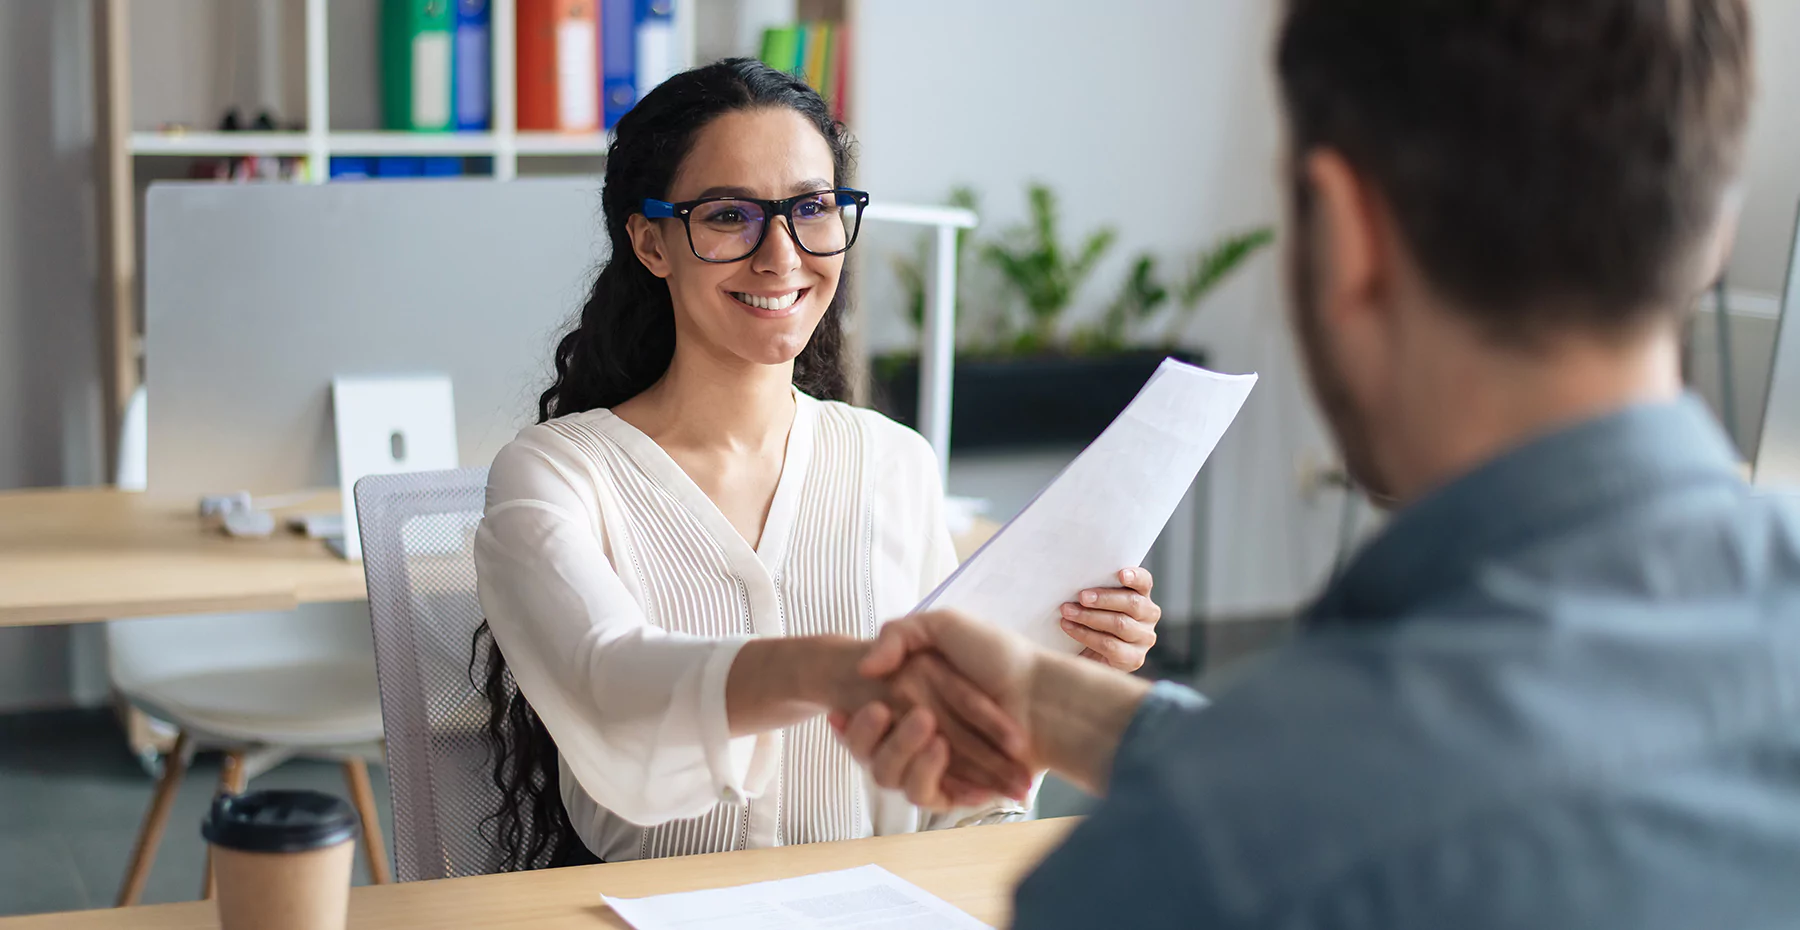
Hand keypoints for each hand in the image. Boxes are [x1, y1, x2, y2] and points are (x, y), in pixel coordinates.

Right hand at [831, 611, 1044, 810]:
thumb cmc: (997, 655)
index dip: (850, 723)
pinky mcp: (959, 786)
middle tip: (883, 711)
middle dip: (870, 736)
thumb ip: (897, 634)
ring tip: (929, 733)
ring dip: (902, 754)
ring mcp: (938, 763)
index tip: (839, 710)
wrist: (1041, 690)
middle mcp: (920, 734)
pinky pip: (930, 795)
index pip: (867, 722)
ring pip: (895, 777)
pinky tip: (940, 751)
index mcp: (912, 700)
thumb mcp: (942, 625)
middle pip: (873, 753)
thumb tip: (864, 668)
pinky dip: (929, 776)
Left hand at [1060, 567, 1159, 670]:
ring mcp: (1144, 638)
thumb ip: (1095, 591)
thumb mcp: (1095, 604)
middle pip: (1132, 603)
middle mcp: (1149, 616)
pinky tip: (1070, 628)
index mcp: (1142, 596)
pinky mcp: (1134, 659)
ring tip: (1068, 612)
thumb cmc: (1091, 623)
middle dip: (1104, 598)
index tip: (1120, 574)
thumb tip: (1075, 579)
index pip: (1144, 582)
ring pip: (1120, 624)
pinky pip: (1110, 645)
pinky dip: (1086, 635)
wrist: (1089, 659)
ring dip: (1089, 617)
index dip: (1135, 577)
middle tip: (1081, 596)